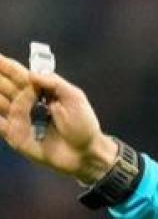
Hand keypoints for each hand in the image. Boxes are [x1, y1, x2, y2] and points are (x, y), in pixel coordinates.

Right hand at [0, 52, 116, 183]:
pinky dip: (0, 120)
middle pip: (3, 87)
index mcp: (38, 92)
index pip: (16, 75)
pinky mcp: (18, 139)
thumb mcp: (74, 97)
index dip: (5, 66)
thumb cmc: (84, 125)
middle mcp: (25, 105)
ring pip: (1, 104)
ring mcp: (20, 122)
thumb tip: (30, 74)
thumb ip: (54, 82)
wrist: (88, 152)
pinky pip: (3, 127)